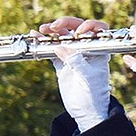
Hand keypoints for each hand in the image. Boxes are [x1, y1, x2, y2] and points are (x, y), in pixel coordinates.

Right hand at [38, 17, 111, 132]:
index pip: (98, 30)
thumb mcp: (87, 77)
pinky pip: (52, 49)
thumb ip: (76, 61)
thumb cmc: (93, 95)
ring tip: (42, 30)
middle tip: (54, 27)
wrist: (86, 112)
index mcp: (99, 51)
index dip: (89, 26)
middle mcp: (87, 50)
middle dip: (66, 23)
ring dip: (53, 31)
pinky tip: (35, 36)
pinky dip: (44, 42)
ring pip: (63, 37)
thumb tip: (60, 47)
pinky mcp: (62, 63)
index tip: (79, 32)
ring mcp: (73, 55)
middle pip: (77, 29)